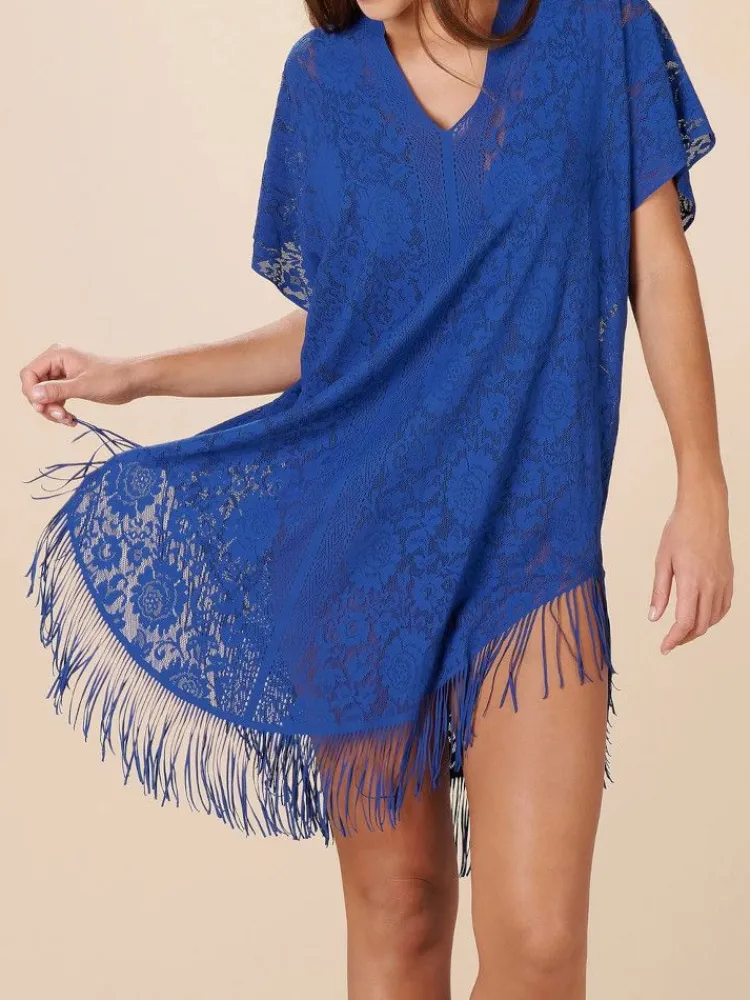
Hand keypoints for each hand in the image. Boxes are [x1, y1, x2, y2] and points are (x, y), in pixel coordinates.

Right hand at [20, 343, 138, 425]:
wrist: (134, 381)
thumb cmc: (113, 379)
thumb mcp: (83, 386)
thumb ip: (57, 390)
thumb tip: (33, 394)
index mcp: (56, 355)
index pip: (29, 374)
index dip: (32, 392)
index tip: (43, 408)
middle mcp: (56, 362)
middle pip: (34, 386)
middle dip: (44, 404)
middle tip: (60, 416)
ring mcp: (62, 373)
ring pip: (44, 395)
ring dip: (52, 410)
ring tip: (68, 420)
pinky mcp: (70, 384)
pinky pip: (55, 399)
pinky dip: (60, 411)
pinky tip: (71, 420)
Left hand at [649, 481, 732, 653]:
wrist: (705, 511)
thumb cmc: (679, 532)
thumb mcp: (662, 561)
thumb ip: (659, 591)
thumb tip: (654, 618)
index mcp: (691, 582)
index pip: (684, 622)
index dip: (673, 639)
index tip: (663, 648)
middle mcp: (711, 585)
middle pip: (700, 625)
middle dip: (684, 638)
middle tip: (670, 642)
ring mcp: (723, 582)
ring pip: (714, 618)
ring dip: (698, 629)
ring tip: (682, 631)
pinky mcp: (729, 577)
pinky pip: (724, 606)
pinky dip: (712, 617)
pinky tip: (701, 616)